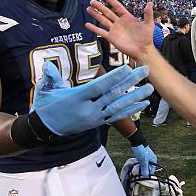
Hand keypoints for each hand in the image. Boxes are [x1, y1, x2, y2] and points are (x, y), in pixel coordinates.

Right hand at [32, 61, 153, 135]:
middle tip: (145, 70)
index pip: (99, 87)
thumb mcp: (46, 90)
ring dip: (136, 96)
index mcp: (77, 99)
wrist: (46, 129)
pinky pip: (117, 116)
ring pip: (119, 106)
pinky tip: (143, 103)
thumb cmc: (46, 106)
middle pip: (113, 95)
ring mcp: (95, 118)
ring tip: (150, 87)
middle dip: (131, 82)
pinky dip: (131, 109)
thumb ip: (50, 77)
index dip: (113, 78)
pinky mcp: (98, 122)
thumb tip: (47, 65)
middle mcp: (89, 110)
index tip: (127, 68)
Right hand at [86, 0, 155, 62]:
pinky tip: (87, 24)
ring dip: (96, 15)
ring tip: (89, 9)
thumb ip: (148, 14)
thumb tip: (150, 3)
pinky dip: (94, 28)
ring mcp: (115, 30)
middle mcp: (119, 23)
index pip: (117, 7)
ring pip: (103, 20)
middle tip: (92, 1)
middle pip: (107, 12)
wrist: (143, 50)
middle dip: (100, 7)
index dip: (111, 1)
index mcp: (127, 18)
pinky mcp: (111, 37)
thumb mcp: (149, 25)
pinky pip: (101, 32)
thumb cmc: (146, 38)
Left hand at [131, 144, 156, 176]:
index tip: (142, 177)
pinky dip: (139, 165)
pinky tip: (135, 166)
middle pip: (148, 168)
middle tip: (138, 173)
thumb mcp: (143, 161)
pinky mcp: (143, 156)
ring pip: (144, 166)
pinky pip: (142, 163)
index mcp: (154, 160)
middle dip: (143, 171)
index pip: (152, 170)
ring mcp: (147, 158)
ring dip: (141, 168)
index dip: (147, 174)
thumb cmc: (142, 151)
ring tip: (136, 170)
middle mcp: (151, 159)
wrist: (137, 142)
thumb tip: (146, 176)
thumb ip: (145, 169)